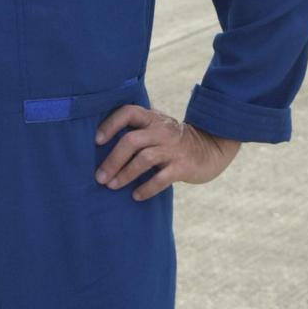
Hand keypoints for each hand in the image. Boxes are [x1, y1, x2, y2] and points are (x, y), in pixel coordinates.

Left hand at [94, 105, 239, 200]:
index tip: (97, 141)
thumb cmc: (173, 139)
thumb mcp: (158, 126)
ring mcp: (173, 149)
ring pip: (144, 159)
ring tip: (112, 186)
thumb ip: (137, 127)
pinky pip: (161, 179)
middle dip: (112, 160)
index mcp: (152, 118)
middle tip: (100, 177)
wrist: (211, 147)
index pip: (127, 112)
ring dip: (125, 174)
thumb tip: (100, 138)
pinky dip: (146, 188)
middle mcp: (162, 131)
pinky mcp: (183, 167)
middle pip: (131, 141)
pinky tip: (136, 196)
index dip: (110, 124)